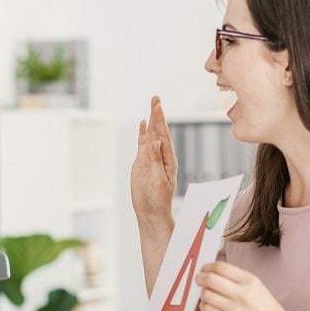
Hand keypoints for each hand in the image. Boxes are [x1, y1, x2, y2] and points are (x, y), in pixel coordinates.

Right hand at [131, 96, 177, 222]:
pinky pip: (142, 145)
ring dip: (151, 121)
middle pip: (159, 131)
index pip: (163, 135)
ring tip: (152, 105)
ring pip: (151, 136)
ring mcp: (151, 159)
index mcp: (168, 159)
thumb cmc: (157, 199)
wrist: (150, 212)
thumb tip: (155, 142)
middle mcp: (161, 156)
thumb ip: (155, 161)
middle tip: (155, 98)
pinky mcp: (142, 163)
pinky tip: (142, 124)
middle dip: (157, 115)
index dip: (160, 120)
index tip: (157, 106)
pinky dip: (143, 133)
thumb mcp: (157, 180)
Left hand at [195, 261, 292, 310]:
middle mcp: (242, 294)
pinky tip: (210, 305)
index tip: (205, 269)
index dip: (208, 266)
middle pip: (210, 279)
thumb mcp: (257, 287)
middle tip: (199, 279)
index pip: (221, 267)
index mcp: (250, 281)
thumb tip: (212, 270)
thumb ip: (236, 278)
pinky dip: (204, 305)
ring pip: (206, 294)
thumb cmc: (266, 310)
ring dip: (203, 292)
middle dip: (200, 277)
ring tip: (208, 294)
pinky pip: (206, 309)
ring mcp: (234, 310)